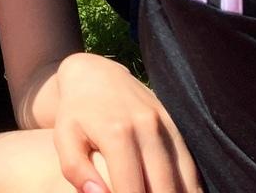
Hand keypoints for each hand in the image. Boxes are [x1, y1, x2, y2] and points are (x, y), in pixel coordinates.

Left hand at [51, 53, 200, 192]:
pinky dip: (191, 190)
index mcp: (117, 133)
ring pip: (184, 180)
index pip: (131, 188)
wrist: (96, 75)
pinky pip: (192, 168)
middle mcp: (147, 128)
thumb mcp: (64, 138)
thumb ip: (76, 170)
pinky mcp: (177, 127)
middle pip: (163, 188)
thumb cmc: (76, 114)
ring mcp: (166, 126)